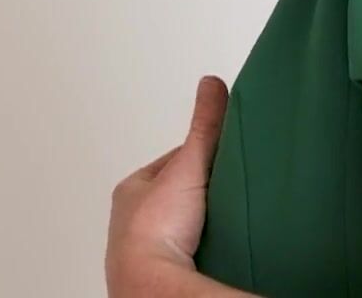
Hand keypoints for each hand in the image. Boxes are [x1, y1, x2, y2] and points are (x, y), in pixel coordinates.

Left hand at [106, 75, 228, 297]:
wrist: (155, 282)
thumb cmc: (157, 228)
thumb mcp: (187, 164)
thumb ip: (203, 127)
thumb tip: (211, 84)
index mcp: (132, 189)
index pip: (172, 162)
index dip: (200, 156)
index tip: (224, 155)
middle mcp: (132, 219)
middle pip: (177, 194)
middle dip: (201, 191)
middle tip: (230, 188)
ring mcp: (145, 248)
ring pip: (181, 225)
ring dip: (202, 221)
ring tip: (229, 218)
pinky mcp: (161, 271)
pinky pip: (186, 251)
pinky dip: (202, 245)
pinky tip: (219, 244)